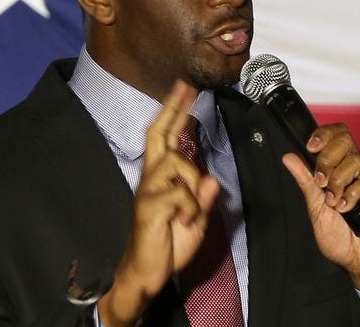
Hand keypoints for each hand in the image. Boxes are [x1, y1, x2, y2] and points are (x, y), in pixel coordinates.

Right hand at [98, 81, 219, 326]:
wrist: (147, 272)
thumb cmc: (168, 244)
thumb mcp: (195, 222)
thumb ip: (203, 200)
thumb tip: (213, 180)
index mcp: (161, 178)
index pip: (165, 138)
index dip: (174, 113)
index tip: (183, 89)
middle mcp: (151, 178)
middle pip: (159, 135)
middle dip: (173, 109)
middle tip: (185, 87)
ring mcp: (148, 191)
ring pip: (177, 164)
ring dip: (192, 185)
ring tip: (190, 212)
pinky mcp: (148, 207)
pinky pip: (180, 194)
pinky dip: (191, 209)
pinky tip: (184, 223)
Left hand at [280, 124, 359, 298]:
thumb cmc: (341, 239)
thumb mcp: (316, 208)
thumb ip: (306, 181)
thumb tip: (289, 157)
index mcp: (341, 169)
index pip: (337, 135)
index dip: (324, 134)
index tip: (310, 147)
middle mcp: (357, 171)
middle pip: (346, 140)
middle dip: (327, 158)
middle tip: (321, 182)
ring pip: (356, 160)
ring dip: (338, 181)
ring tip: (334, 202)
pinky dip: (353, 193)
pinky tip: (346, 208)